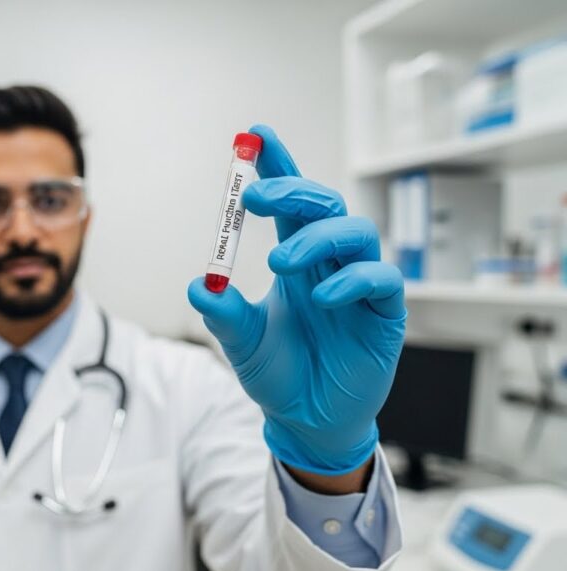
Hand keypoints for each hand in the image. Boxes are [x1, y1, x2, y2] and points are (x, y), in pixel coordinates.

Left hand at [188, 125, 405, 475]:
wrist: (306, 422)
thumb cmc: (278, 374)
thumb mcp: (241, 342)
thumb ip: (223, 313)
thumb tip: (199, 284)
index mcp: (297, 258)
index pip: (291, 202)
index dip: (278, 166)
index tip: (255, 135)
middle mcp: (329, 263)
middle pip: (323, 205)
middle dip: (293, 191)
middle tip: (256, 198)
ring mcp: (359, 285)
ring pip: (356, 232)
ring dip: (317, 237)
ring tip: (279, 263)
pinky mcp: (385, 314)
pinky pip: (381, 280)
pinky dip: (351, 279)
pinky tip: (321, 296)